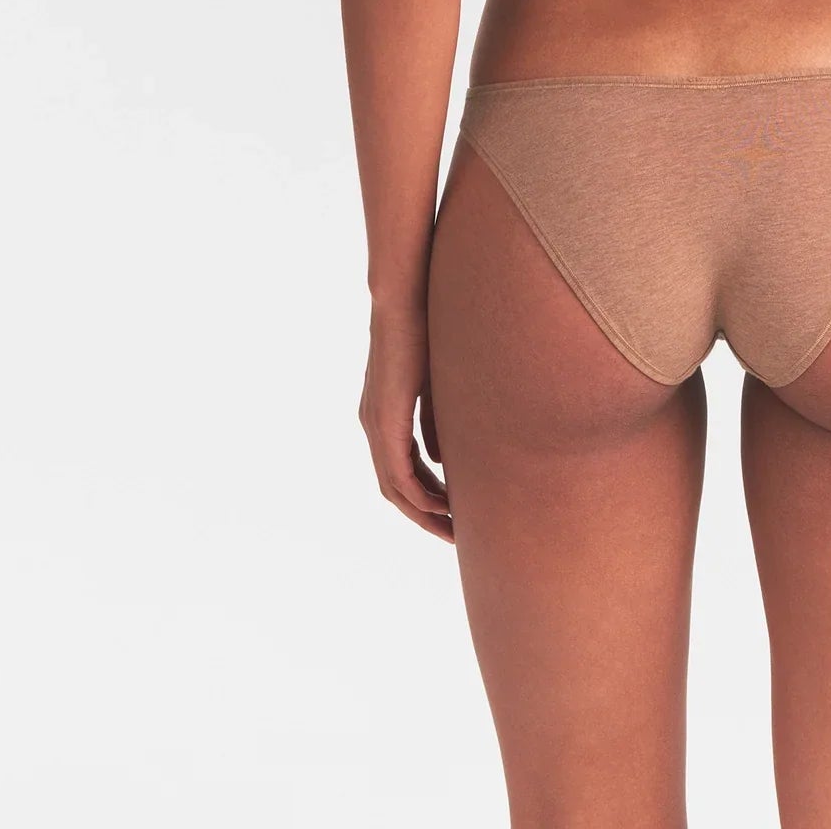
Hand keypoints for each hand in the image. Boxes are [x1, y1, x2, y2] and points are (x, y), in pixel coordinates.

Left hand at [360, 307, 451, 542]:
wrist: (406, 296)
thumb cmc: (426, 327)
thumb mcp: (436, 382)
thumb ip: (436, 420)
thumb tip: (443, 460)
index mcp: (385, 415)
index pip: (402, 470)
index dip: (427, 496)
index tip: (455, 512)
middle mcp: (374, 425)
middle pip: (395, 489)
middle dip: (426, 515)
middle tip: (456, 535)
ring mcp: (375, 425)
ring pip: (395, 488)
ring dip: (424, 512)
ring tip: (455, 528)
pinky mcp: (384, 421)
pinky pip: (398, 474)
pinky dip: (421, 495)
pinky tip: (444, 505)